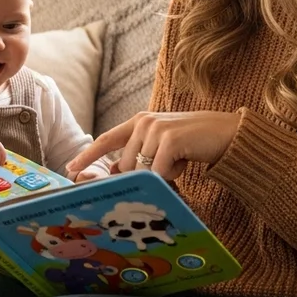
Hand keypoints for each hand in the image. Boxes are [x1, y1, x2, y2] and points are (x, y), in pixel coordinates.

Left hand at [65, 110, 240, 180]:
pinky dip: (172, 174)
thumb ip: (139, 155)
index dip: (87, 155)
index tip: (70, 169)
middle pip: (125, 166)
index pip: (106, 140)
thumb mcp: (161, 148)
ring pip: (142, 171)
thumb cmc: (193, 143)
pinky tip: (184, 161)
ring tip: (179, 159)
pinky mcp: (169, 140)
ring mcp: (155, 129)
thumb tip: (115, 173)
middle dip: (144, 174)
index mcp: (138, 122)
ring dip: (162, 174)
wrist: (227, 134)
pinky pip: (159, 172)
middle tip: (169, 164)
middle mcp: (143, 122)